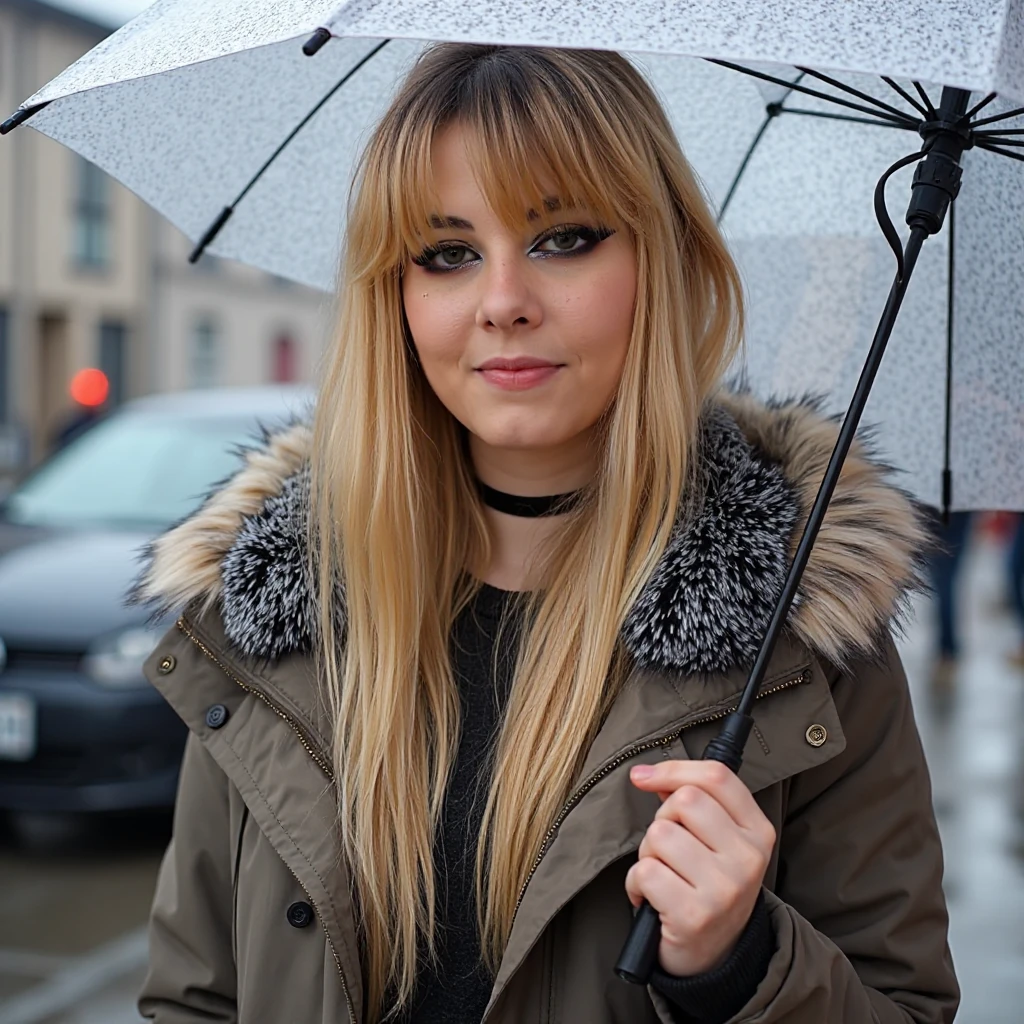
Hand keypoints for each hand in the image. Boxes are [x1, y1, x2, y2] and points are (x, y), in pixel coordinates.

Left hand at [624, 759, 775, 976]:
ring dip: (648, 854)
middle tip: (668, 850)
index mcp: (757, 832)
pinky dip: (636, 884)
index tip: (643, 776)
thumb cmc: (707, 885)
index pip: (716, 777)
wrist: (715, 955)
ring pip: (660, 834)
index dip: (673, 769)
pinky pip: (645, 872)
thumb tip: (647, 774)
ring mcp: (723, 888)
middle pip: (684, 801)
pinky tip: (652, 898)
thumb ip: (692, 802)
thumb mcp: (716, 841)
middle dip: (662, 819)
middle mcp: (747, 858)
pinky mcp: (694, 915)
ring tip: (664, 875)